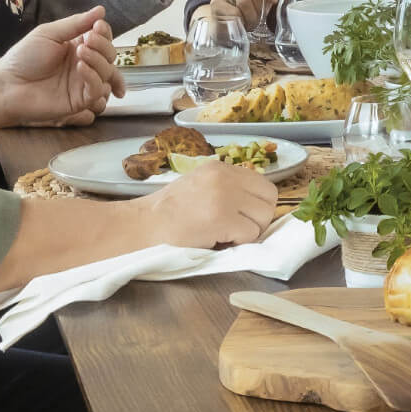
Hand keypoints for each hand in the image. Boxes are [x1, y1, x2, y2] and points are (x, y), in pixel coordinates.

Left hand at [0, 7, 124, 126]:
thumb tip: (101, 10)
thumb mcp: (49, 34)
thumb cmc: (23, 58)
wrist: (7, 85)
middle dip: (103, 45)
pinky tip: (81, 67)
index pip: (102, 39)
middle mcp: (83, 64)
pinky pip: (97, 90)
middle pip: (109, 55)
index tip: (97, 26)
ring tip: (81, 52)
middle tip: (89, 39)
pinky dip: (93, 76)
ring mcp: (82, 83)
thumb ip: (76, 23)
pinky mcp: (80, 101)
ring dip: (98, 59)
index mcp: (76, 47)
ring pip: (107, 72)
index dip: (104, 32)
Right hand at [136, 157, 277, 247]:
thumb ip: (227, 189)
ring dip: (248, 233)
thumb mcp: (199, 187)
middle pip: (270, 200)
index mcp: (220, 168)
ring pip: (263, 218)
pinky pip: (250, 235)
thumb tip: (254, 206)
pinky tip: (216, 240)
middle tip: (236, 230)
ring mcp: (225, 196)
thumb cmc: (167, 214)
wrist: (140, 226)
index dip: (256, 205)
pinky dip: (237, 243)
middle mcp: (225, 176)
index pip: (263, 184)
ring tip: (223, 234)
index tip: (241, 217)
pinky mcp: (221, 218)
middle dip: (258, 219)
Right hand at [209, 0, 283, 28]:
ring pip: (244, 1)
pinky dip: (241, 21)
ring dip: (251, 16)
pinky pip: (235, 12)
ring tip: (251, 22)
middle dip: (260, 8)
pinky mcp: (215, 5)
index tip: (273, 0)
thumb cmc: (246, 11)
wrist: (226, 27)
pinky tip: (240, 24)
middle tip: (259, 17)